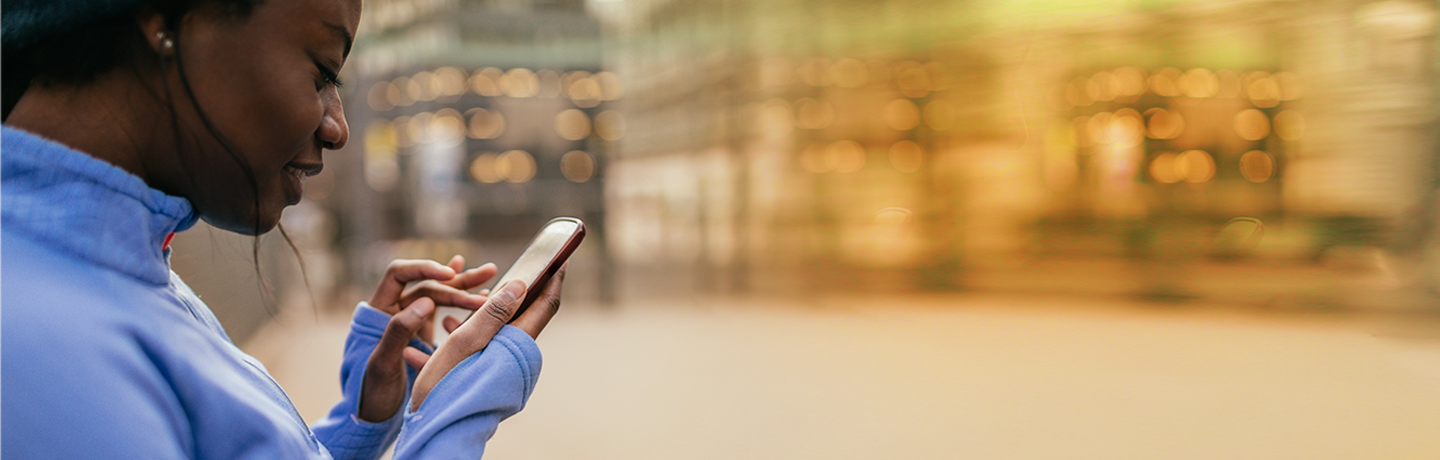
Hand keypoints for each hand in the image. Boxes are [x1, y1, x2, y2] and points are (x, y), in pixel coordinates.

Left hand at [357, 256, 496, 422]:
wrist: (371, 417)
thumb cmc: (371, 391)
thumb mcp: (383, 362)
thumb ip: (399, 330)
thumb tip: (427, 300)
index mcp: (379, 309)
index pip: (400, 273)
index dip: (424, 268)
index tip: (450, 275)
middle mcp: (395, 310)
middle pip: (427, 283)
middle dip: (458, 279)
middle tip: (488, 273)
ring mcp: (411, 322)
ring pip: (440, 296)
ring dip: (465, 286)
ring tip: (492, 273)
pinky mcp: (423, 335)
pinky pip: (445, 313)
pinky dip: (463, 304)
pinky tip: (482, 294)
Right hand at [408, 263, 567, 411]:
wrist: (436, 429)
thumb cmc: (446, 387)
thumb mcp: (465, 343)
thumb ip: (493, 312)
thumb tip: (522, 284)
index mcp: (518, 345)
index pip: (546, 304)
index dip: (554, 278)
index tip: (560, 256)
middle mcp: (518, 356)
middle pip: (525, 313)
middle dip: (515, 290)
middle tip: (508, 268)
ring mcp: (506, 366)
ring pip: (500, 327)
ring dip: (484, 311)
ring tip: (462, 298)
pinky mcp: (492, 373)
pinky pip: (486, 343)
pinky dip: (471, 330)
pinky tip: (447, 326)